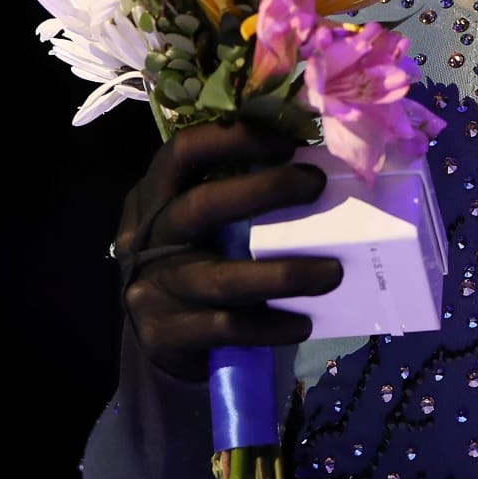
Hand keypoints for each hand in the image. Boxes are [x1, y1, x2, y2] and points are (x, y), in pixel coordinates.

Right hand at [113, 119, 343, 380]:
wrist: (157, 338)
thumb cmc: (193, 260)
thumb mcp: (197, 222)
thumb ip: (232, 192)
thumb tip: (312, 166)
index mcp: (153, 196)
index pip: (183, 151)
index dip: (234, 140)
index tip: (288, 144)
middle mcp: (145, 238)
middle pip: (202, 206)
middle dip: (265, 190)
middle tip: (316, 185)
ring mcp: (151, 289)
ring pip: (222, 280)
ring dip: (285, 275)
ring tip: (332, 273)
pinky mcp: (164, 335)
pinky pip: (227, 328)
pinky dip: (271, 325)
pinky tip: (303, 323)